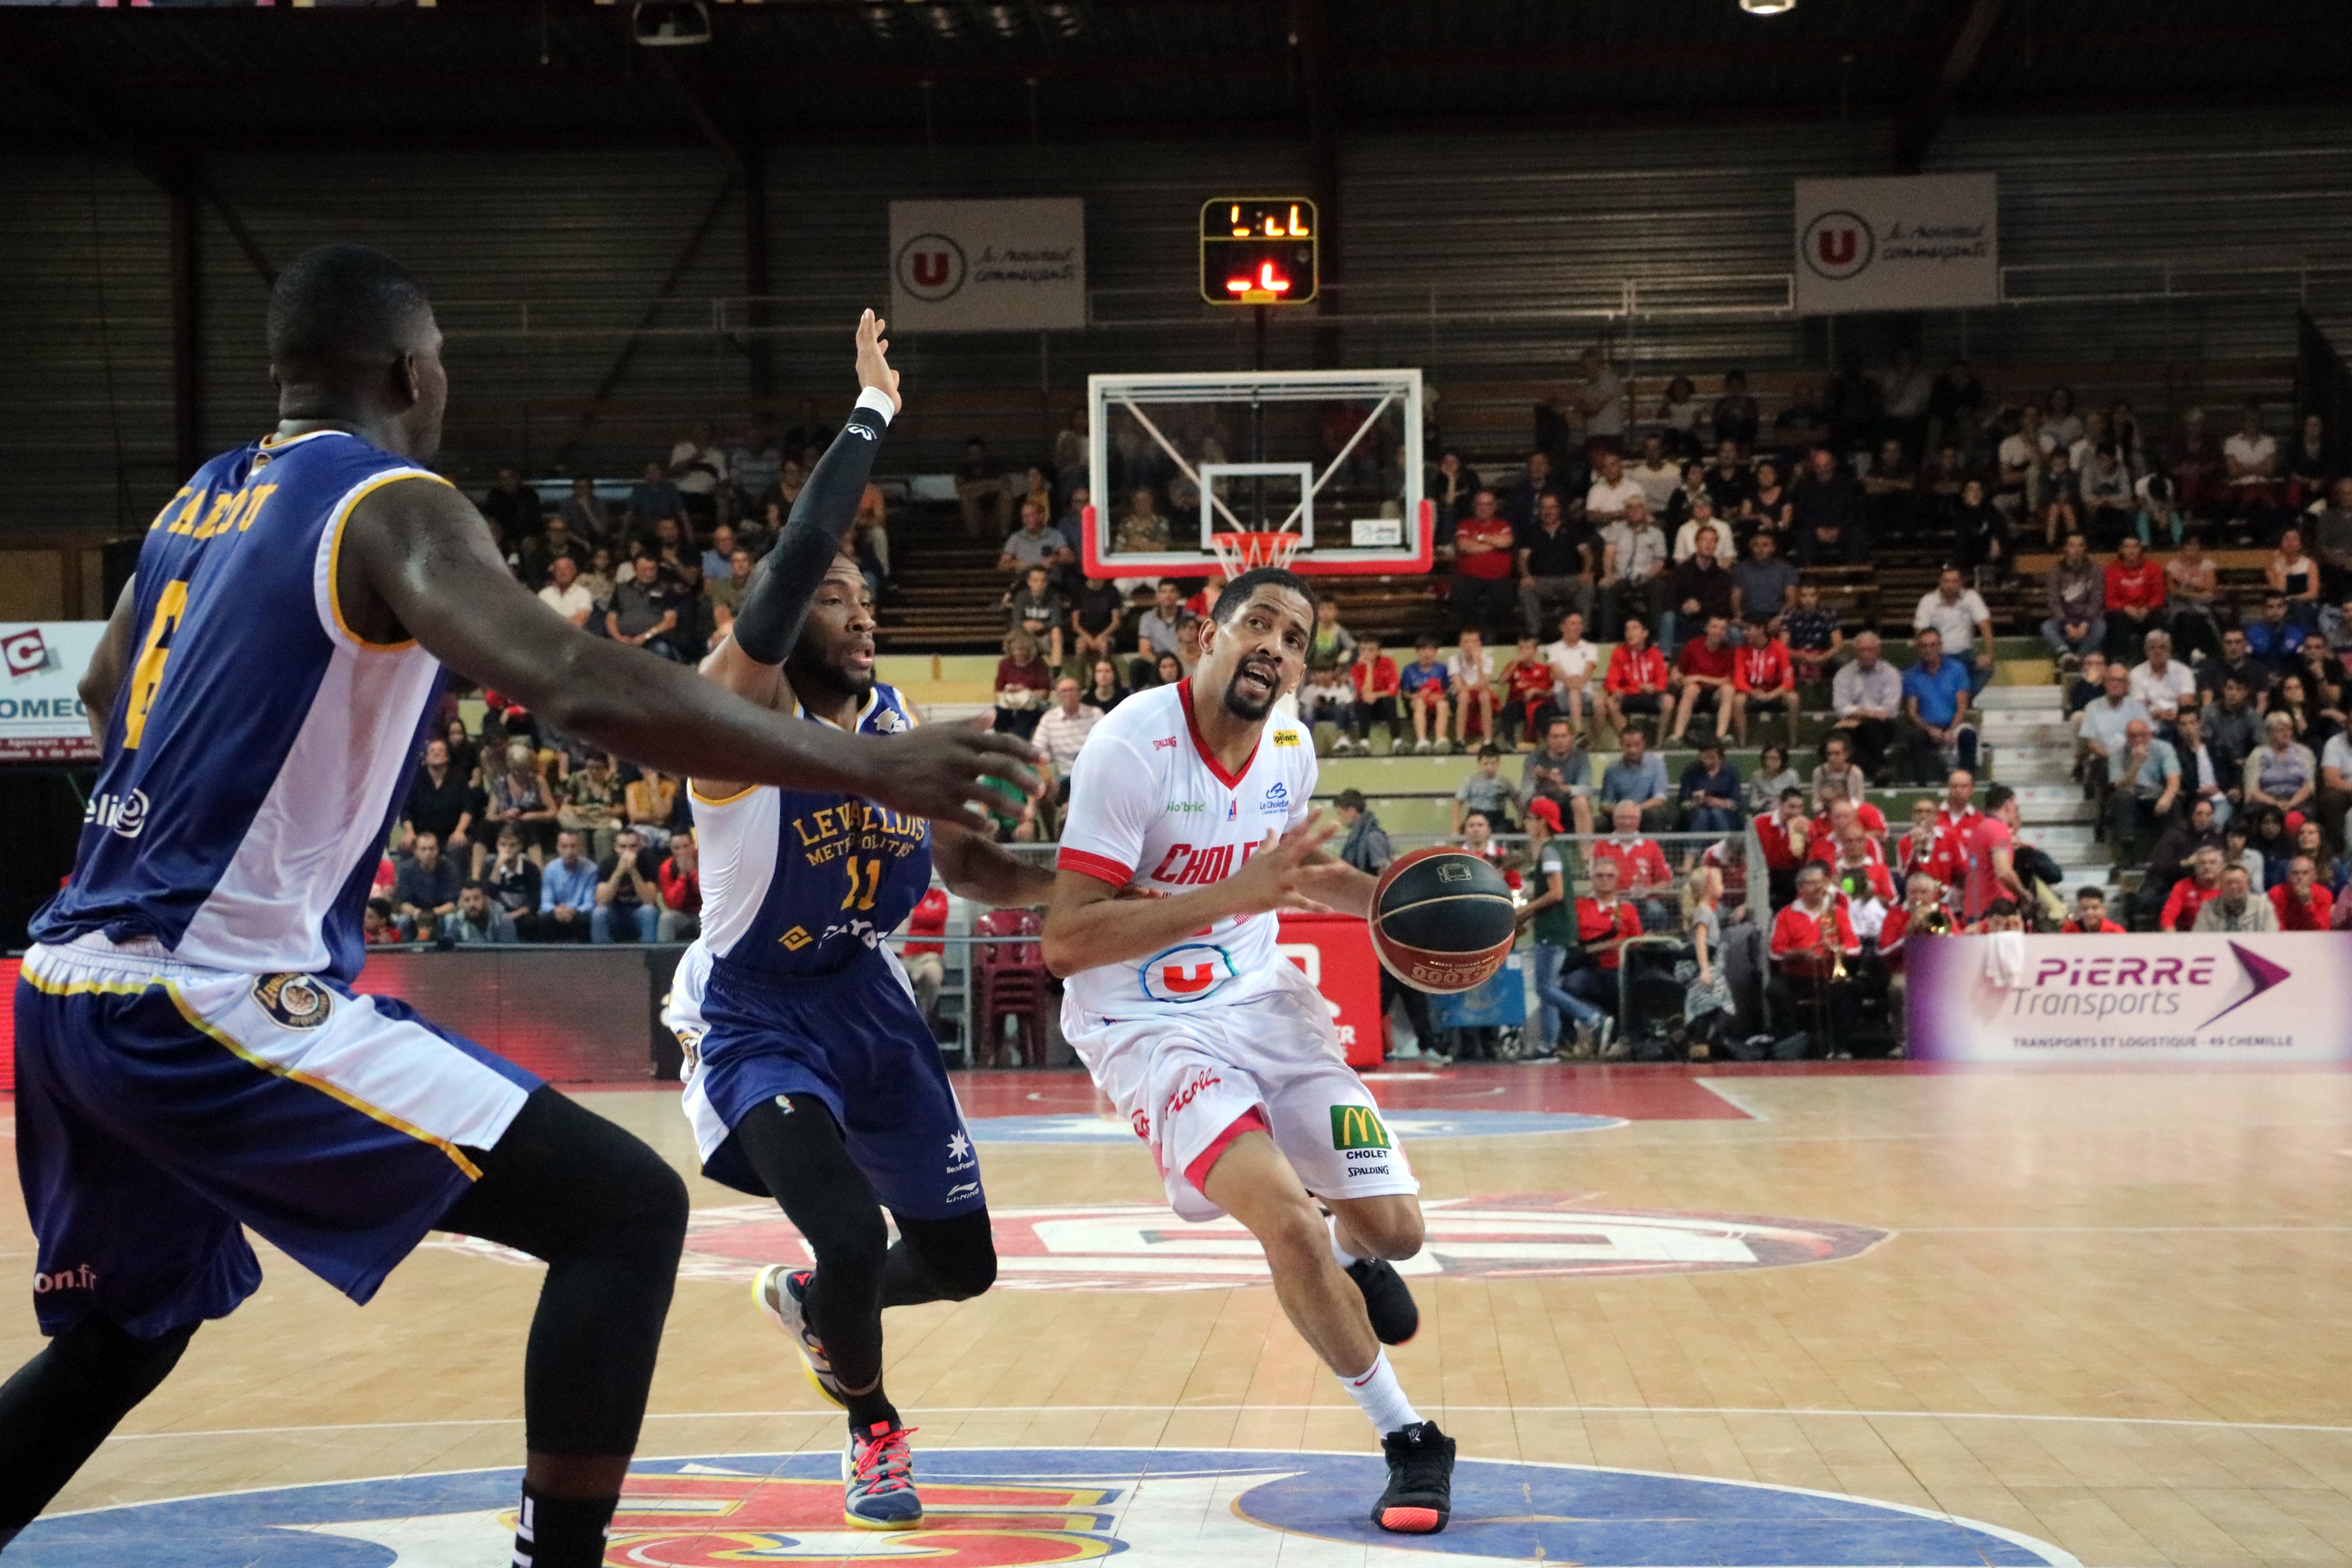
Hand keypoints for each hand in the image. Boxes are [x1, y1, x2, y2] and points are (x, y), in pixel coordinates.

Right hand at [853, 718, 1042, 832]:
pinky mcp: (936, 805)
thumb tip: (994, 716)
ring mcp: (948, 782)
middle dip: (1026, 780)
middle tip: (1041, 791)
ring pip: (989, 795)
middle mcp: (958, 758)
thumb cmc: (908, 747)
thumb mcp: (939, 730)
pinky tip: (992, 829)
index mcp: (961, 738)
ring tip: (1025, 814)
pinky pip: (967, 817)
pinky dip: (983, 824)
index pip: (1002, 742)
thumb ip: (969, 726)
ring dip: (1011, 806)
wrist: (874, 765)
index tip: (1044, 760)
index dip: (1026, 751)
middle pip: (1002, 768)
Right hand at [854, 309, 901, 413]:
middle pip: (867, 344)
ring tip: (870, 314)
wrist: (879, 399)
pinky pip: (866, 334)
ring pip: (864, 337)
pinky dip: (867, 323)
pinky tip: (869, 312)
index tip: (885, 342)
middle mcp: (863, 364)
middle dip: (873, 334)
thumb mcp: (890, 387)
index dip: (879, 349)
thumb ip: (892, 380)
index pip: (873, 357)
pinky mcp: (868, 351)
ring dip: (867, 325)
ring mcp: (865, 357)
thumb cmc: (885, 398)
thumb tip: (894, 374)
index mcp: (868, 372)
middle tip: (881, 324)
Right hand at [1227, 815, 1344, 915]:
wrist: (1231, 894)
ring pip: (1307, 874)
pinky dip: (1315, 906)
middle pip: (1303, 846)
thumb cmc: (1246, 875)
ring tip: (1343, 867)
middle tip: (1336, 824)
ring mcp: (1281, 880)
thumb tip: (1271, 829)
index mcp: (1277, 854)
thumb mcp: (1257, 856)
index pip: (1295, 834)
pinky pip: (1301, 902)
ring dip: (1325, 871)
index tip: (1321, 808)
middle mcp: (1281, 863)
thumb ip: (1268, 843)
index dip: (1308, 821)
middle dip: (1320, 835)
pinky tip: (1329, 909)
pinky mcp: (1280, 898)